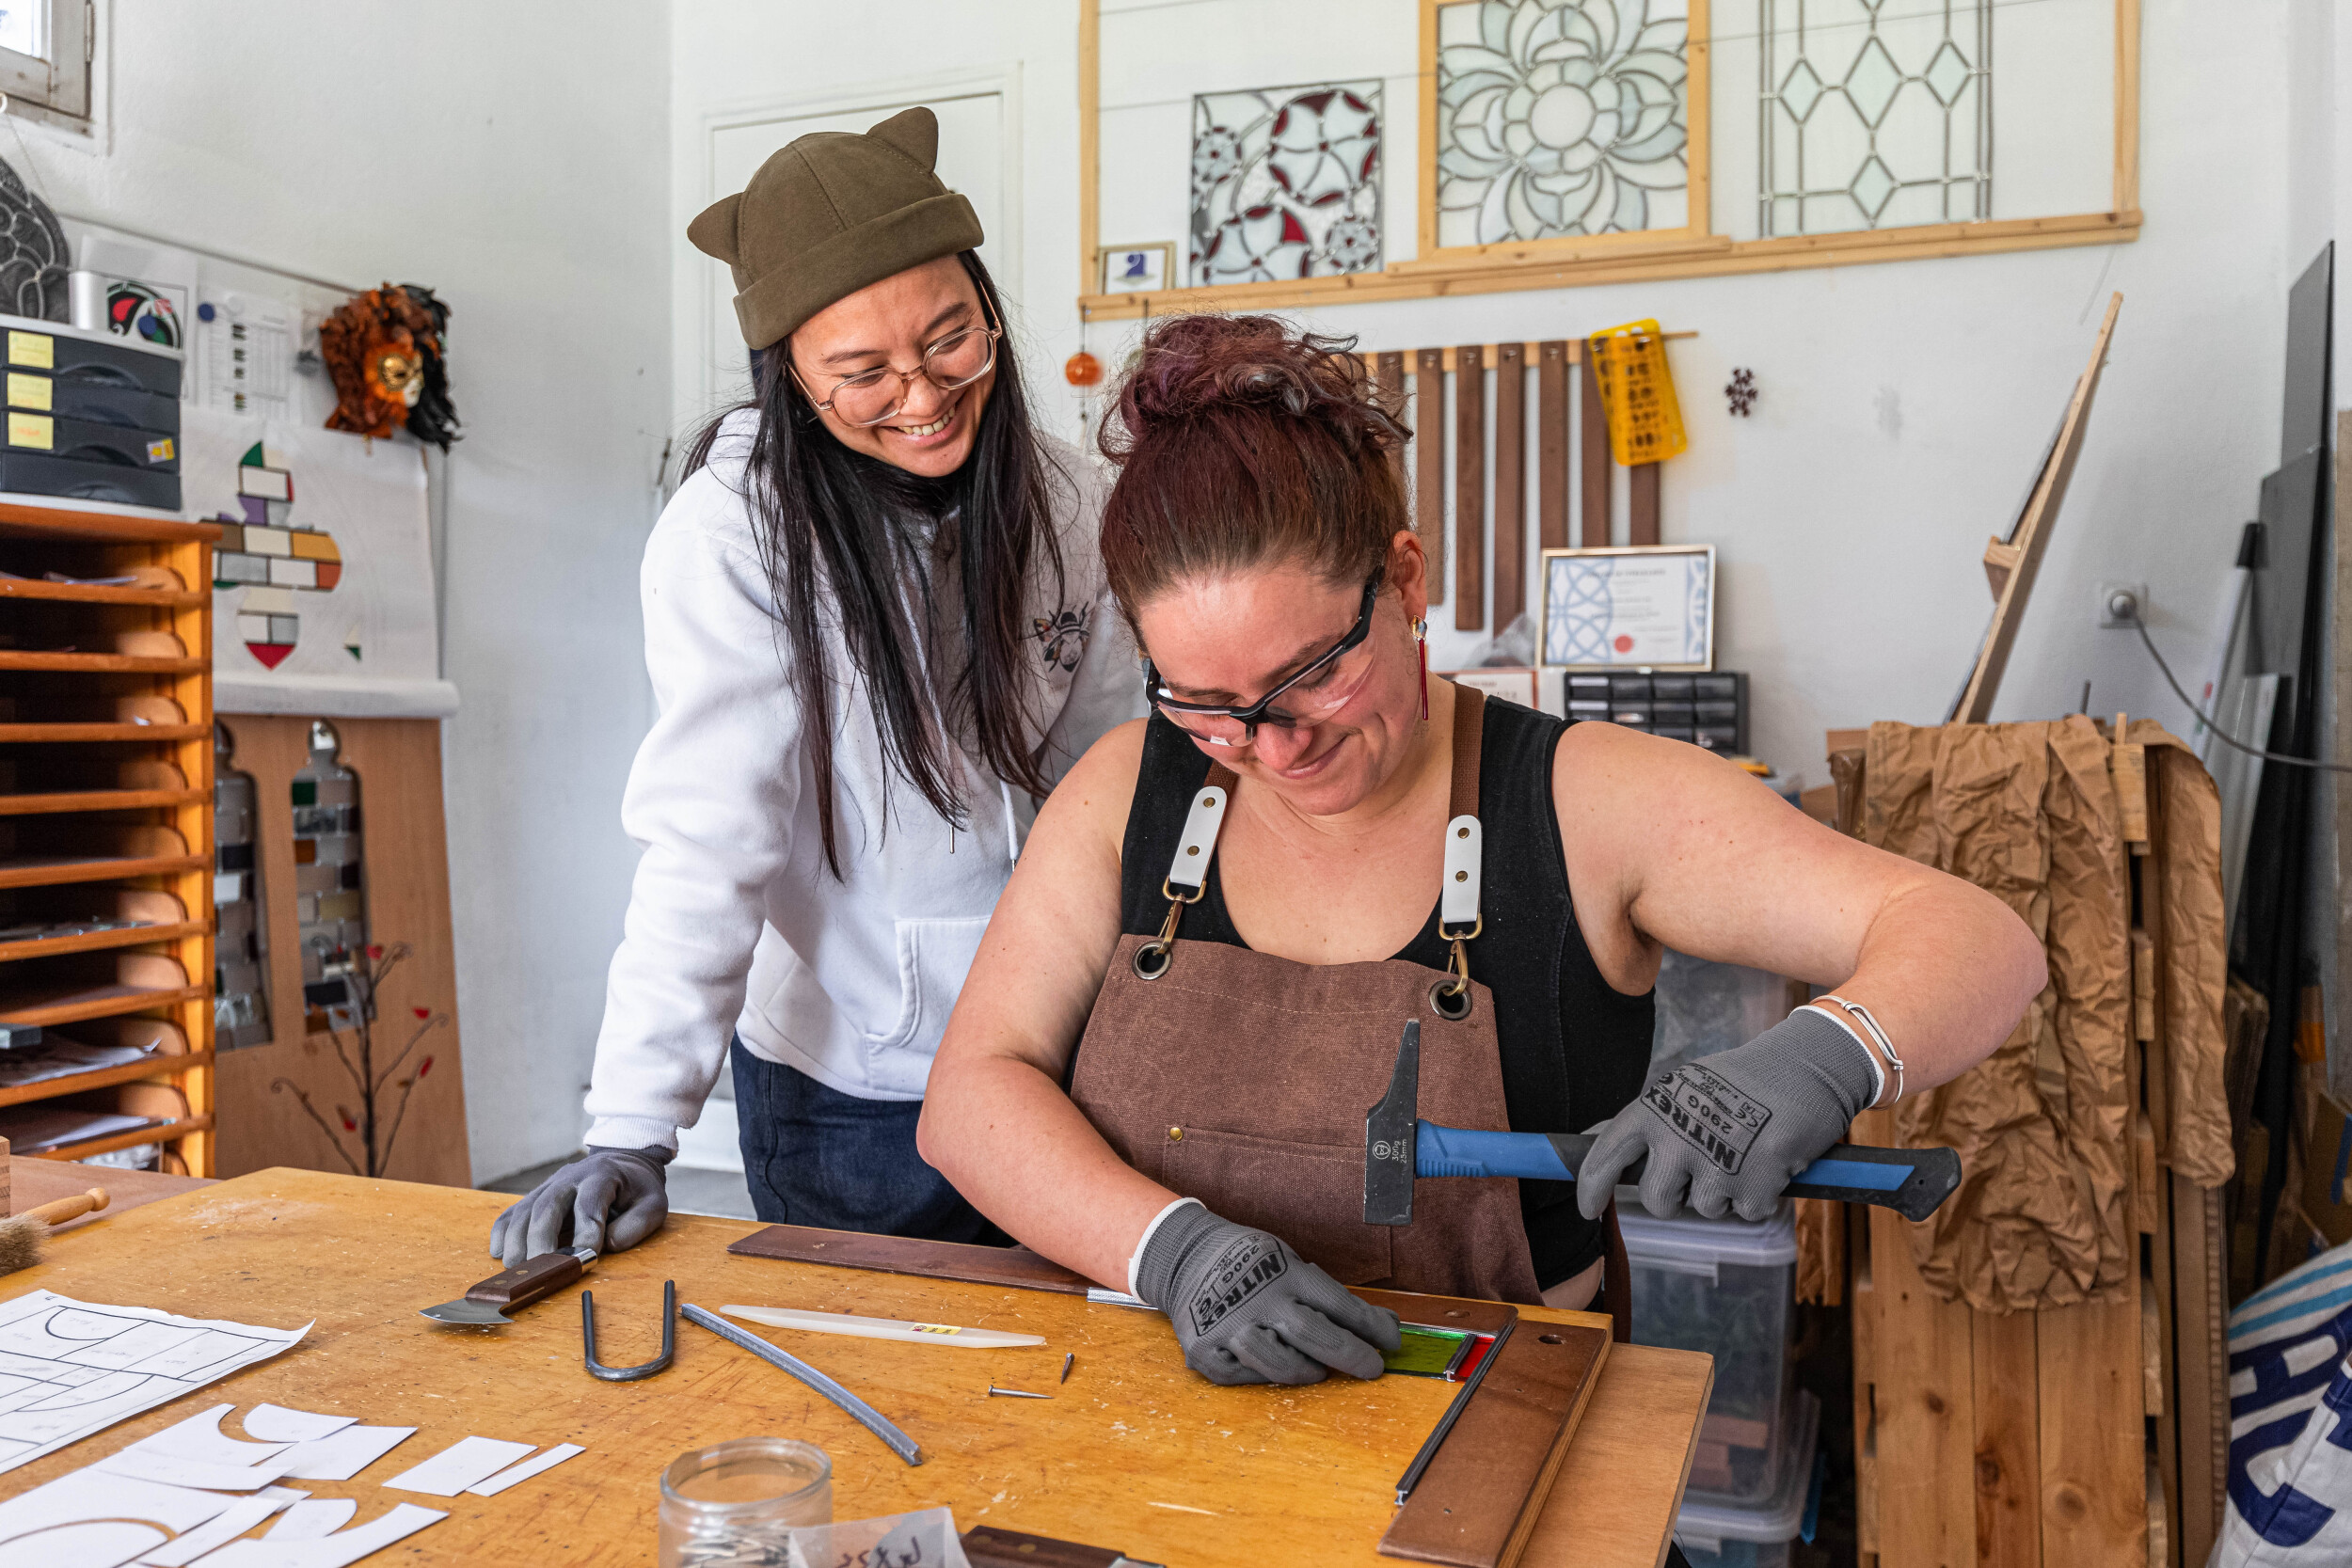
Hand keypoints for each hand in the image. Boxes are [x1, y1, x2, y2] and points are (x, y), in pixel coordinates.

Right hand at [488, 1145, 672, 1267]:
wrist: (622, 1161)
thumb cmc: (637, 1189)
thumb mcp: (654, 1203)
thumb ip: (637, 1225)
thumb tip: (606, 1246)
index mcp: (602, 1175)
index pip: (590, 1204)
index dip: (586, 1232)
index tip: (587, 1258)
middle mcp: (571, 1177)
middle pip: (547, 1205)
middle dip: (541, 1240)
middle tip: (541, 1269)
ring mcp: (549, 1185)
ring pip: (525, 1209)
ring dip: (517, 1240)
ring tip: (518, 1269)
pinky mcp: (536, 1195)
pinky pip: (513, 1211)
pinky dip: (502, 1232)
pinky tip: (500, 1253)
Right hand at [1135, 1203, 1400, 1385]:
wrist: (1186, 1257)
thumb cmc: (1249, 1262)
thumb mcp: (1290, 1262)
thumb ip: (1330, 1296)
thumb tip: (1386, 1325)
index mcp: (1284, 1272)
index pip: (1338, 1304)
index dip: (1371, 1327)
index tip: (1392, 1344)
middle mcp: (1258, 1299)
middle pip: (1314, 1335)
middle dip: (1352, 1355)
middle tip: (1372, 1368)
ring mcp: (1229, 1326)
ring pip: (1280, 1365)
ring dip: (1306, 1371)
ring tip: (1317, 1369)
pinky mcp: (1206, 1350)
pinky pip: (1246, 1376)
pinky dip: (1264, 1376)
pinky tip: (1271, 1365)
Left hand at [1577, 1008, 1875, 1222]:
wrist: (1805, 1067)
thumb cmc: (1743, 1080)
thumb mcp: (1684, 1088)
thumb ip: (1648, 1120)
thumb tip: (1595, 1139)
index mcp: (1654, 1108)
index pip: (1605, 1155)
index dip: (1591, 1189)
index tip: (1587, 1209)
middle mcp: (1677, 1135)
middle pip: (1657, 1201)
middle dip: (1677, 1198)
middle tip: (1701, 1172)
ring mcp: (1716, 1161)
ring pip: (1706, 1208)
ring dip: (1725, 1193)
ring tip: (1743, 1154)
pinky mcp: (1755, 1183)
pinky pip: (1747, 1212)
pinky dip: (1760, 1196)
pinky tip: (1769, 1162)